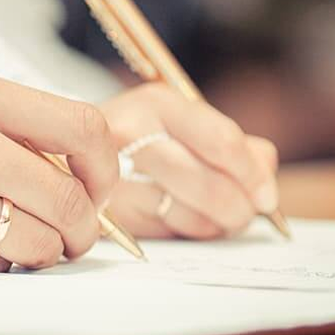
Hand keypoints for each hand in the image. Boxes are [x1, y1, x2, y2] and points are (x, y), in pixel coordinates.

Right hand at [0, 75, 117, 275]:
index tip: (100, 185)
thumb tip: (89, 178)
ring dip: (48, 249)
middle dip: (86, 226)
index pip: (82, 127)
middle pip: (69, 198)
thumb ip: (24, 134)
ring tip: (29, 238)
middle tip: (79, 232)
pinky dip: (1, 260)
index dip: (106, 165)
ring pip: (40, 242)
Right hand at [100, 83, 277, 238]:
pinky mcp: (107, 211)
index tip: (266, 195)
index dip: (252, 174)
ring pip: (191, 215)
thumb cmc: (139, 135)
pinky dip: (187, 230)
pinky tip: (185, 216)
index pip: (221, 141)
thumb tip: (265, 168)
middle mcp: (131, 133)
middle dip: (239, 208)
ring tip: (219, 215)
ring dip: (216, 224)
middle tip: (247, 213)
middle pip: (209, 185)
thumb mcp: (180, 121)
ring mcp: (113, 175)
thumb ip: (230, 141)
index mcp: (157, 104)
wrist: (68, 150)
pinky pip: (166, 231)